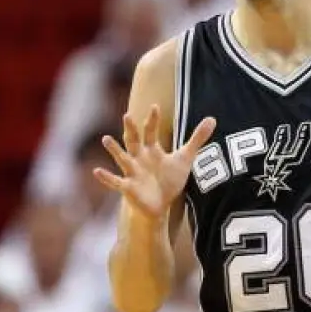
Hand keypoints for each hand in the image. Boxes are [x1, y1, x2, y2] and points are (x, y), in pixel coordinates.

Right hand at [93, 104, 215, 218]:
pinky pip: (116, 181)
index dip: (153, 120)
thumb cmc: (169, 179)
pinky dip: (107, 177)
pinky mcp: (128, 187)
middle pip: (134, 140)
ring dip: (114, 150)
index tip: (155, 107)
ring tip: (106, 139)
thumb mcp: (185, 158)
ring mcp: (132, 172)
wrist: (160, 204)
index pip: (151, 131)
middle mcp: (139, 158)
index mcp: (152, 150)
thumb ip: (197, 138)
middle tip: (127, 115)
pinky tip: (97, 171)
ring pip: (122, 158)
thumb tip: (213, 118)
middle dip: (131, 129)